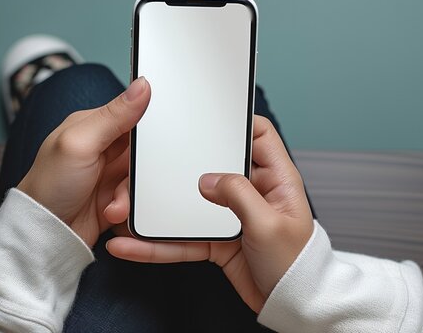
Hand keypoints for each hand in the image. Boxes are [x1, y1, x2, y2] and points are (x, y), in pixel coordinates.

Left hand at [17, 77, 150, 246]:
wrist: (45, 235)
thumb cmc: (49, 187)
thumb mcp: (81, 143)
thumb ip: (114, 114)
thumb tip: (141, 85)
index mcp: (94, 124)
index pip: (133, 114)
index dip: (147, 128)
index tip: (153, 144)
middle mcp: (103, 147)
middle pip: (143, 150)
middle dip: (141, 170)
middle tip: (127, 180)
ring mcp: (109, 173)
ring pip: (143, 176)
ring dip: (130, 193)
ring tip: (112, 203)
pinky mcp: (115, 196)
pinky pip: (139, 197)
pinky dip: (128, 206)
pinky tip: (112, 211)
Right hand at [105, 116, 314, 312]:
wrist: (290, 305)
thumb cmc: (295, 264)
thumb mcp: (269, 224)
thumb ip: (238, 195)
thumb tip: (206, 179)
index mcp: (275, 179)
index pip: (259, 135)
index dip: (237, 122)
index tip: (209, 116)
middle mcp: (252, 193)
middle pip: (213, 166)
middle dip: (181, 167)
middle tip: (152, 162)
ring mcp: (230, 217)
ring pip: (190, 206)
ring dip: (160, 211)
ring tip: (127, 209)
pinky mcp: (215, 242)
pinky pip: (183, 239)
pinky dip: (159, 245)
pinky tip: (133, 245)